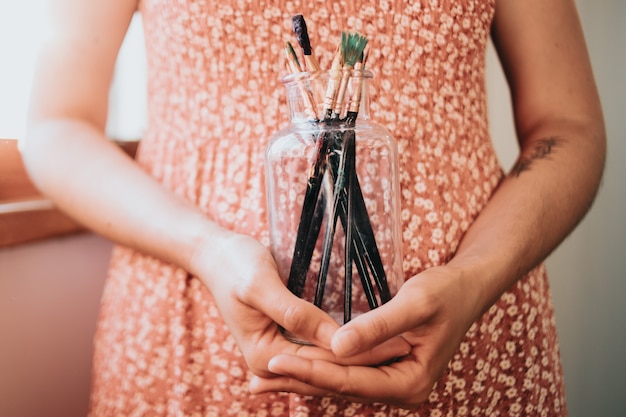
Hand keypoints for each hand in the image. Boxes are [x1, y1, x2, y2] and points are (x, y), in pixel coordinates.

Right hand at [191, 232, 411, 378]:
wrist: (216, 255)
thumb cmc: (235, 265)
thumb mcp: (261, 286)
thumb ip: (295, 313)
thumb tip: (335, 339)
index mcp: (264, 356)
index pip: (322, 362)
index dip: (360, 352)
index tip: (397, 343)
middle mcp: (273, 361)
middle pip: (328, 365)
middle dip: (367, 358)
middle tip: (410, 347)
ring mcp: (280, 351)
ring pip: (328, 359)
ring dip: (361, 354)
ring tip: (402, 345)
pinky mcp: (287, 338)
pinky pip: (321, 348)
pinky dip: (347, 346)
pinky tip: (374, 340)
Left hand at [248, 265, 479, 407]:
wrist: (467, 287)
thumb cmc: (446, 292)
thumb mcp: (415, 304)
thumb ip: (376, 327)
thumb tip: (336, 348)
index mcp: (410, 381)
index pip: (350, 380)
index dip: (311, 371)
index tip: (274, 363)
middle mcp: (399, 388)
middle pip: (340, 387)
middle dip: (298, 382)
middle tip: (255, 381)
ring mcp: (391, 379)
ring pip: (339, 381)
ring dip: (303, 378)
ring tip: (263, 381)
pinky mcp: (384, 367)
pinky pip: (346, 370)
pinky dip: (318, 366)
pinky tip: (294, 365)